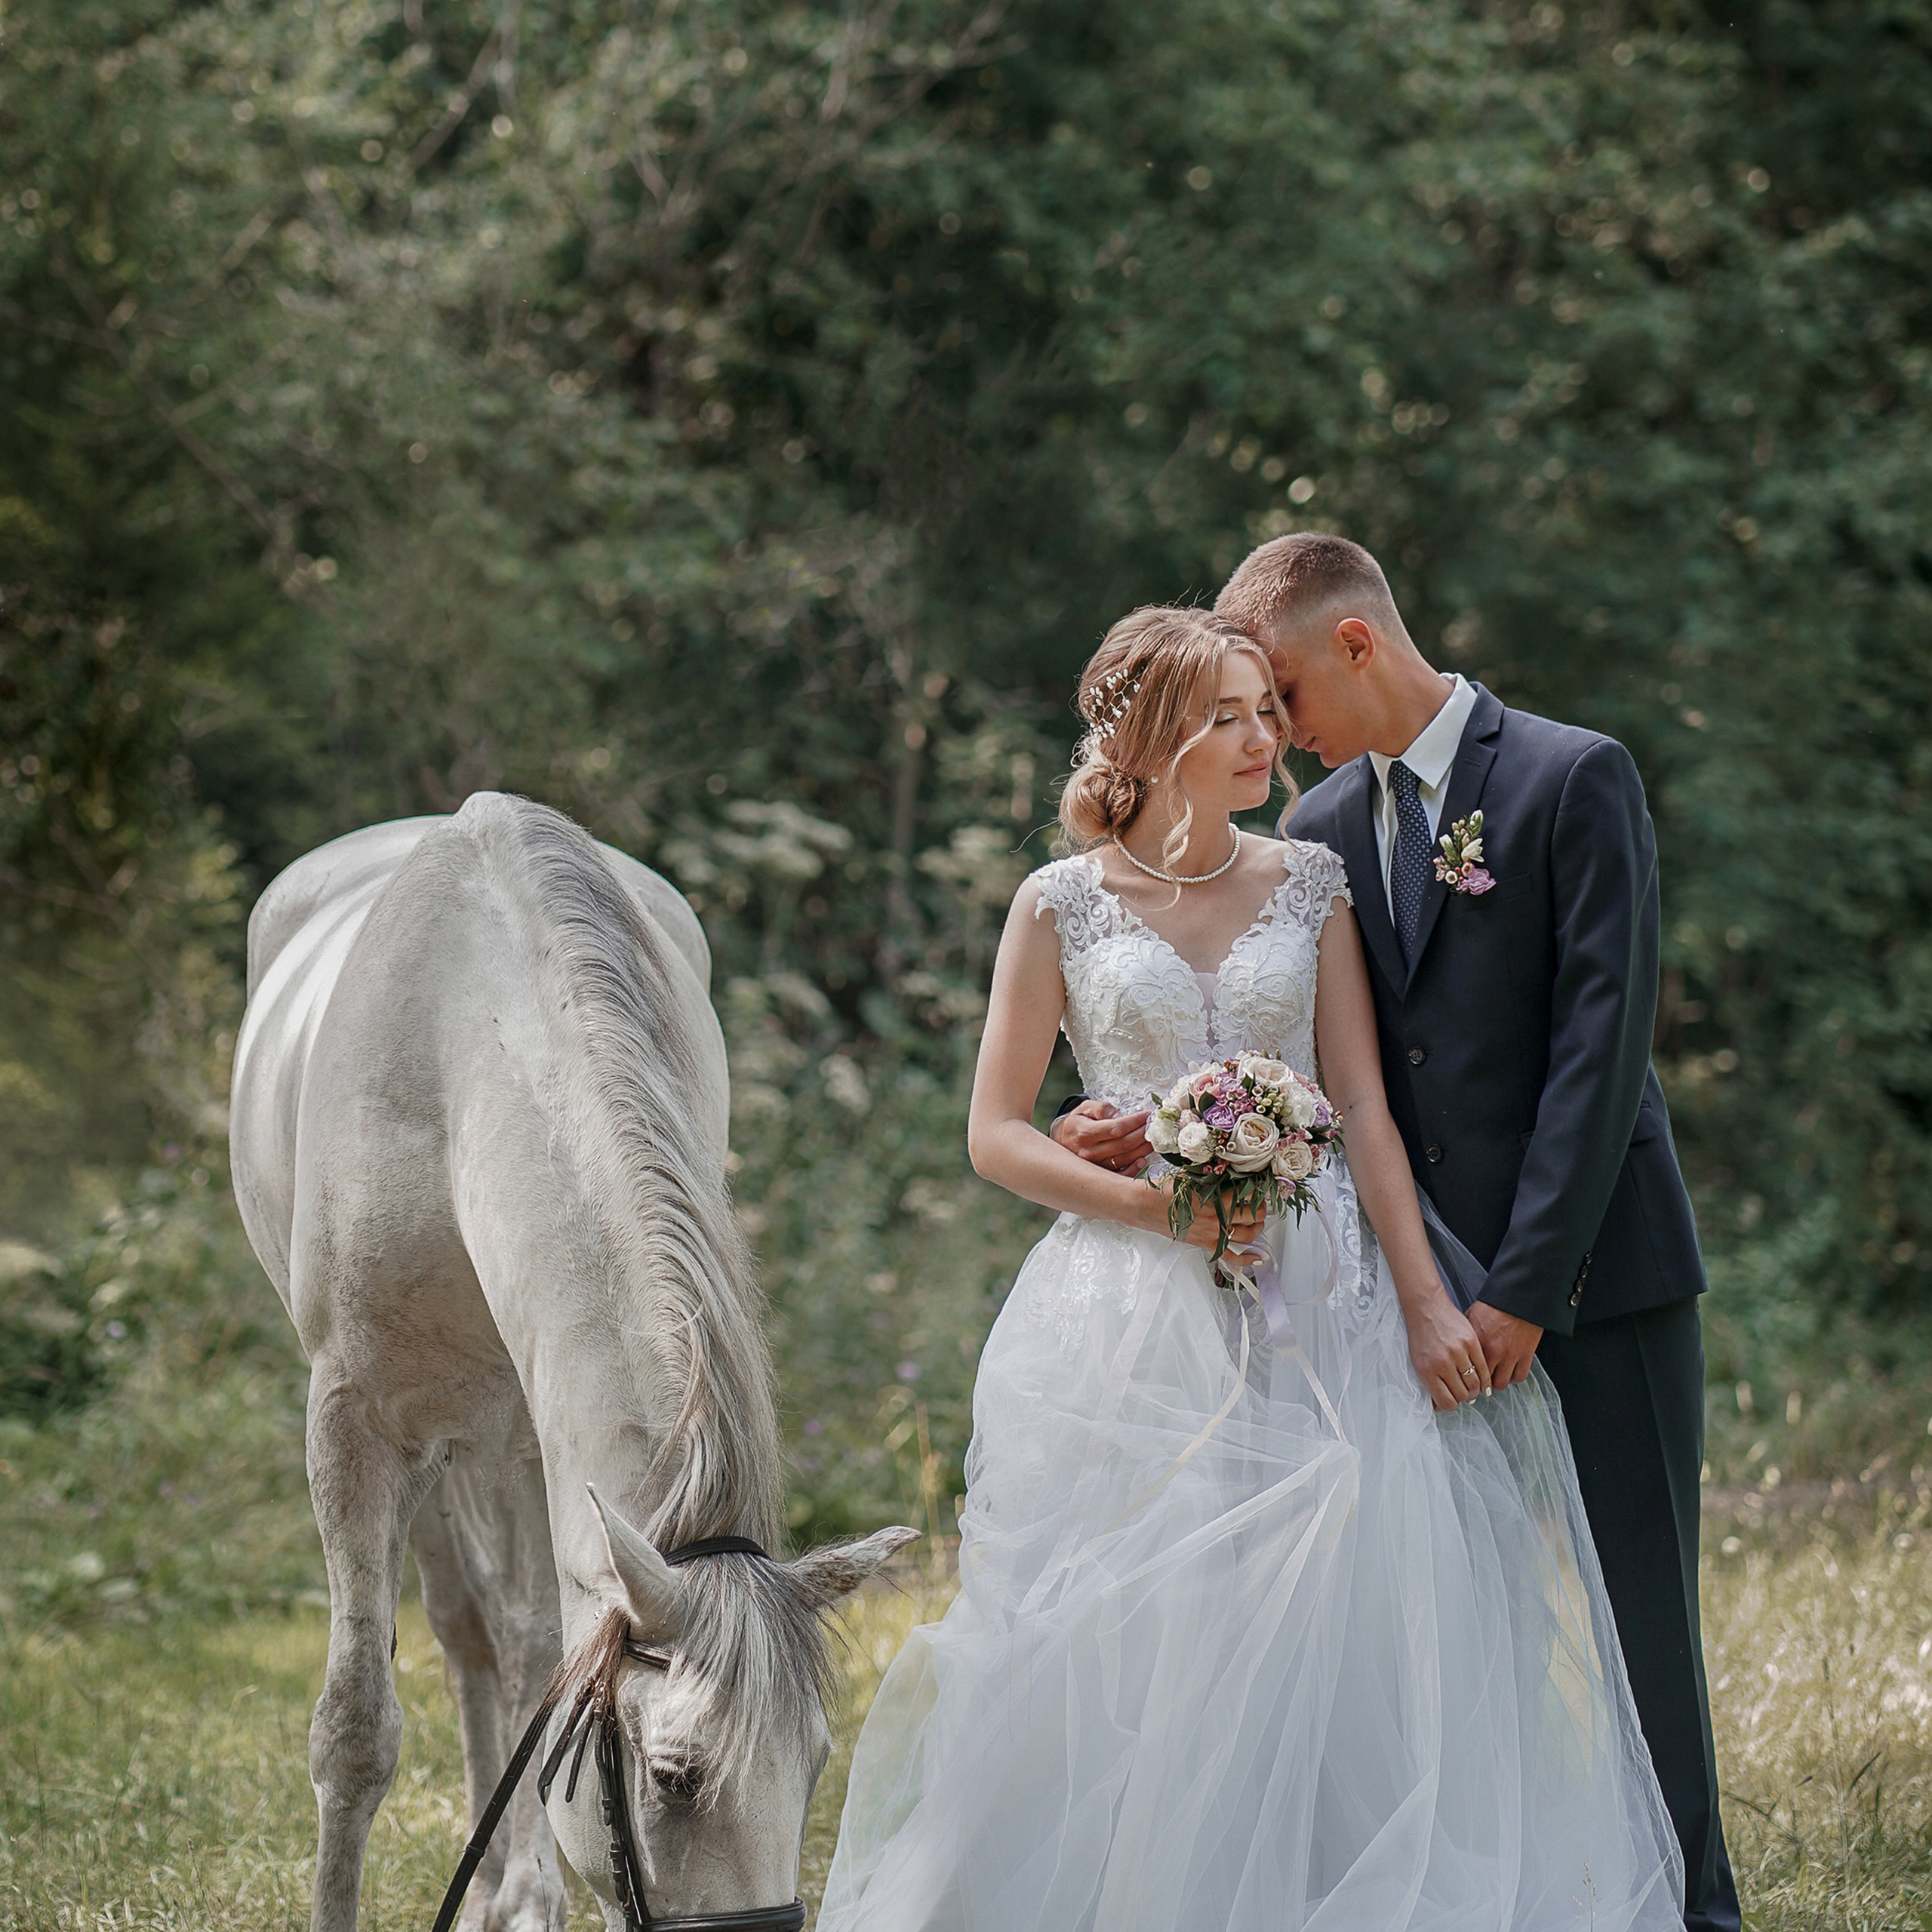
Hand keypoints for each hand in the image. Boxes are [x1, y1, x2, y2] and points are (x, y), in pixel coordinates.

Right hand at [1049, 1100, 1151, 1174]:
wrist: (1063, 1140)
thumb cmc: (1078, 1122)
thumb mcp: (1086, 1108)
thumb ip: (1103, 1109)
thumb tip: (1122, 1116)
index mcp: (1084, 1133)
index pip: (1116, 1128)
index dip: (1135, 1122)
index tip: (1148, 1115)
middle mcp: (1088, 1152)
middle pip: (1123, 1145)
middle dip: (1143, 1135)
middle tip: (1155, 1127)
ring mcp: (1094, 1166)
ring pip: (1125, 1159)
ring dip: (1143, 1149)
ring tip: (1154, 1139)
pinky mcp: (1099, 1174)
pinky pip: (1120, 1175)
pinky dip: (1134, 1169)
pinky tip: (1143, 1159)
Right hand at [1147, 1176, 1265, 1256]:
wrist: (1146, 1207)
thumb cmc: (1165, 1191)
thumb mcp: (1191, 1177)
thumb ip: (1212, 1176)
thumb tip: (1229, 1172)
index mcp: (1215, 1198)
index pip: (1249, 1195)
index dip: (1258, 1191)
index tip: (1260, 1188)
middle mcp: (1217, 1217)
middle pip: (1253, 1216)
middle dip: (1261, 1209)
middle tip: (1260, 1203)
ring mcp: (1213, 1233)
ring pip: (1247, 1236)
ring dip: (1256, 1228)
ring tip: (1256, 1221)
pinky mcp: (1206, 1244)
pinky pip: (1231, 1257)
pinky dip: (1246, 1260)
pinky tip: (1257, 1258)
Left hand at [1401, 1286, 1493, 1412]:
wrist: (1426, 1307)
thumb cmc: (1420, 1335)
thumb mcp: (1418, 1362)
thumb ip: (1429, 1385)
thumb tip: (1438, 1407)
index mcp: (1427, 1371)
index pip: (1446, 1401)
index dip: (1451, 1405)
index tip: (1452, 1402)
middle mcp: (1443, 1363)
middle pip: (1462, 1394)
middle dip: (1464, 1397)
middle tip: (1464, 1393)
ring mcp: (1458, 1352)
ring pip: (1475, 1384)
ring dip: (1475, 1389)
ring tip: (1472, 1387)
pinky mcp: (1471, 1342)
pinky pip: (1483, 1368)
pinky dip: (1484, 1378)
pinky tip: (1482, 1380)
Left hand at [1467, 1302, 1541, 1389]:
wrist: (1517, 1298)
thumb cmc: (1493, 1305)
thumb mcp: (1471, 1318)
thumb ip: (1466, 1337)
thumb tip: (1459, 1349)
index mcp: (1478, 1343)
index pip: (1470, 1371)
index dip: (1468, 1378)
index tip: (1467, 1380)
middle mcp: (1494, 1352)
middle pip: (1485, 1382)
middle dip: (1482, 1384)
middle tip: (1481, 1382)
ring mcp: (1511, 1355)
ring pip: (1502, 1383)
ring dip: (1498, 1382)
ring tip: (1495, 1378)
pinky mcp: (1526, 1354)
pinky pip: (1520, 1376)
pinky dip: (1514, 1378)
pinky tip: (1510, 1373)